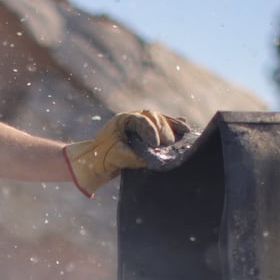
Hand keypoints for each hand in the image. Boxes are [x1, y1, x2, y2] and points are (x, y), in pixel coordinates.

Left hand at [63, 110, 189, 195]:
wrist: (94, 162)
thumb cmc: (101, 158)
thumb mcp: (116, 158)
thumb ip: (133, 157)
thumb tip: (153, 160)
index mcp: (122, 120)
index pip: (141, 119)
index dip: (151, 130)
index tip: (156, 144)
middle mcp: (132, 118)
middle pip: (153, 117)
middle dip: (164, 129)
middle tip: (169, 144)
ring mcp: (140, 124)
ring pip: (159, 120)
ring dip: (172, 126)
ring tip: (185, 133)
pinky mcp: (145, 133)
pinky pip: (162, 127)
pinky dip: (173, 127)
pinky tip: (185, 128)